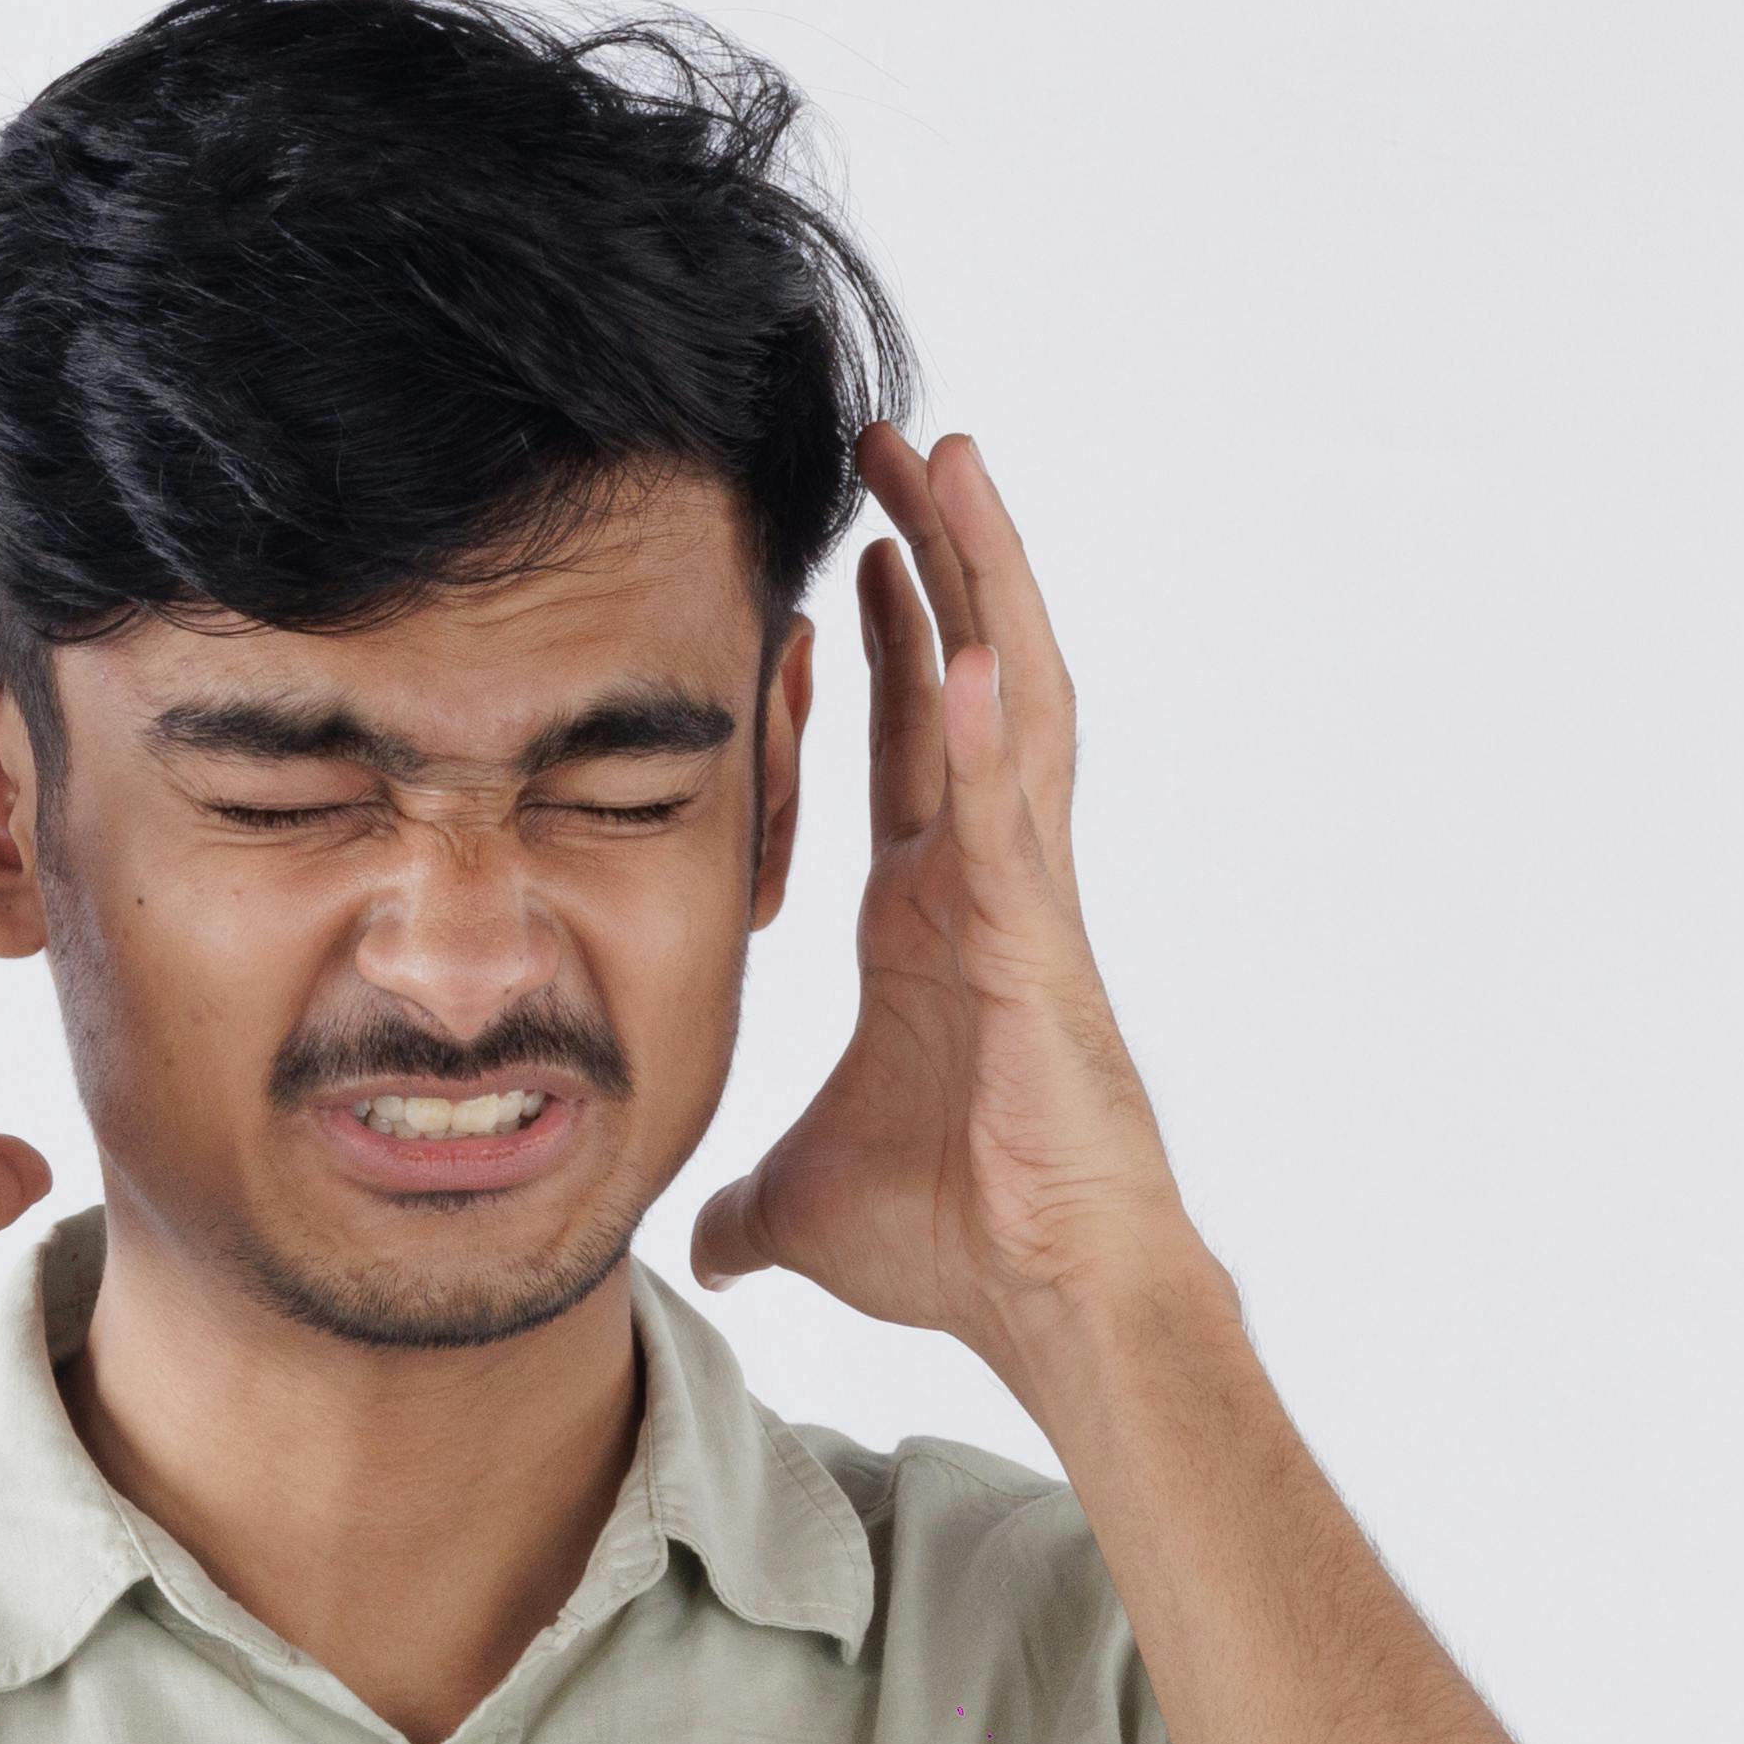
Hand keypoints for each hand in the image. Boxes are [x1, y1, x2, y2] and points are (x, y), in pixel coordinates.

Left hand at [687, 424, 1202, 1355]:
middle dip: (936, 557)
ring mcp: (1021, 896)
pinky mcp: (1040, 938)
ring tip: (951, 461)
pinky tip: (967, 635)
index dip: (883, 643)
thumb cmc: (957, 1244)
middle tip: (898, 443)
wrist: (1044, 1300)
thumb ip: (749, 1208)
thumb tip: (699, 1248)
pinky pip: (1015, 808)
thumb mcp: (804, 1207)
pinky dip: (993, 722)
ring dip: (982, 578)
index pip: (905, 741)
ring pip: (1009, 700)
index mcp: (931, 915)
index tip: (851, 550)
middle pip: (963, 678)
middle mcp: (983, 880)